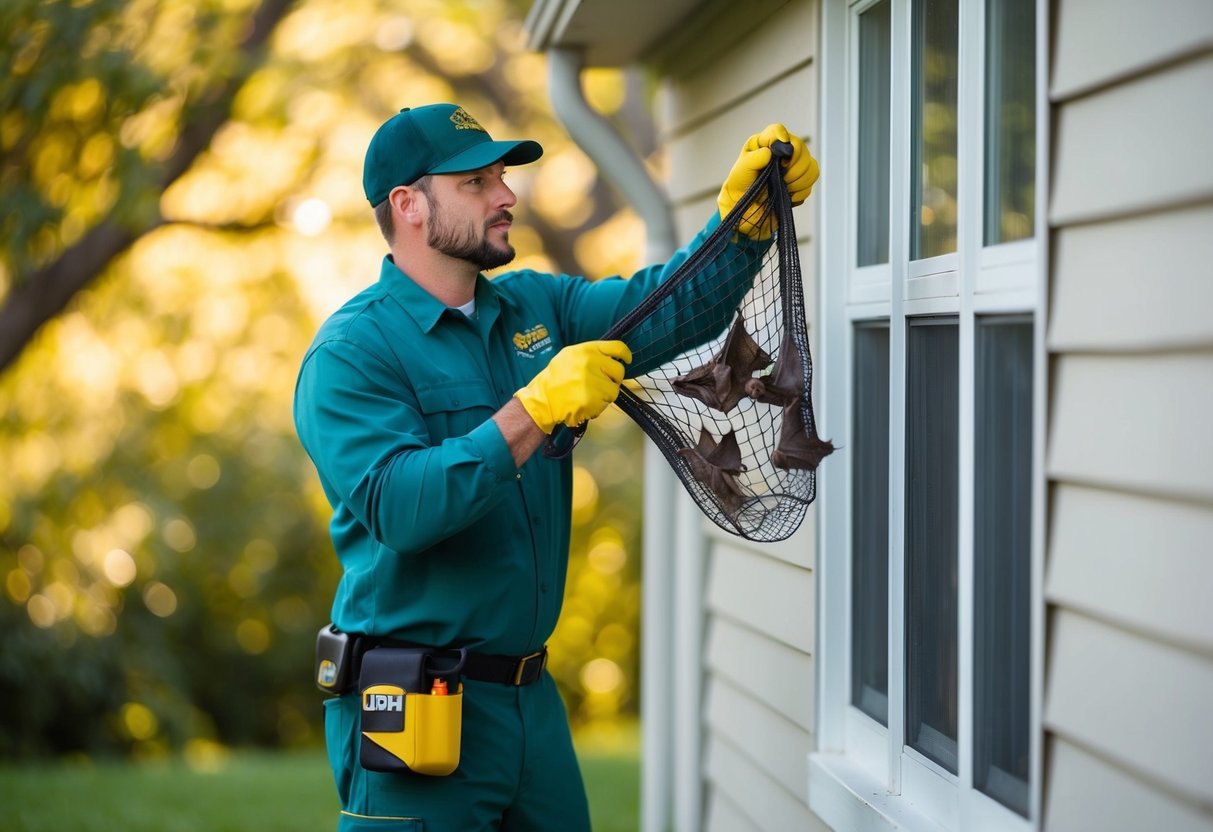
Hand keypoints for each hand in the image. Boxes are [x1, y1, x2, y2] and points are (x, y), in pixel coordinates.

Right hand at [514, 341, 632, 433]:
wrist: (543, 400)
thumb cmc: (556, 377)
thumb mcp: (570, 355)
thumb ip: (591, 354)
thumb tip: (611, 358)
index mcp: (587, 350)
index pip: (617, 348)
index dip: (625, 355)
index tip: (626, 360)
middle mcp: (592, 363)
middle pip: (619, 370)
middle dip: (614, 378)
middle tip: (603, 383)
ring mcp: (594, 382)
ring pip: (615, 388)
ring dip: (606, 393)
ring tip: (590, 394)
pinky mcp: (594, 399)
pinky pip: (607, 402)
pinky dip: (600, 405)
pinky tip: (587, 403)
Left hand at [717, 124, 819, 238]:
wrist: (746, 215)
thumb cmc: (739, 191)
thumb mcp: (739, 174)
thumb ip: (752, 160)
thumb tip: (770, 152)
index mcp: (762, 145)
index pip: (777, 131)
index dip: (782, 138)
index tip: (782, 154)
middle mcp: (779, 152)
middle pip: (799, 147)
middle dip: (793, 165)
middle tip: (781, 177)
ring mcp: (792, 166)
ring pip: (810, 164)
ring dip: (798, 179)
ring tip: (784, 187)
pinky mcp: (800, 181)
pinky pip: (812, 180)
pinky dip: (801, 190)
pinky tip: (788, 195)